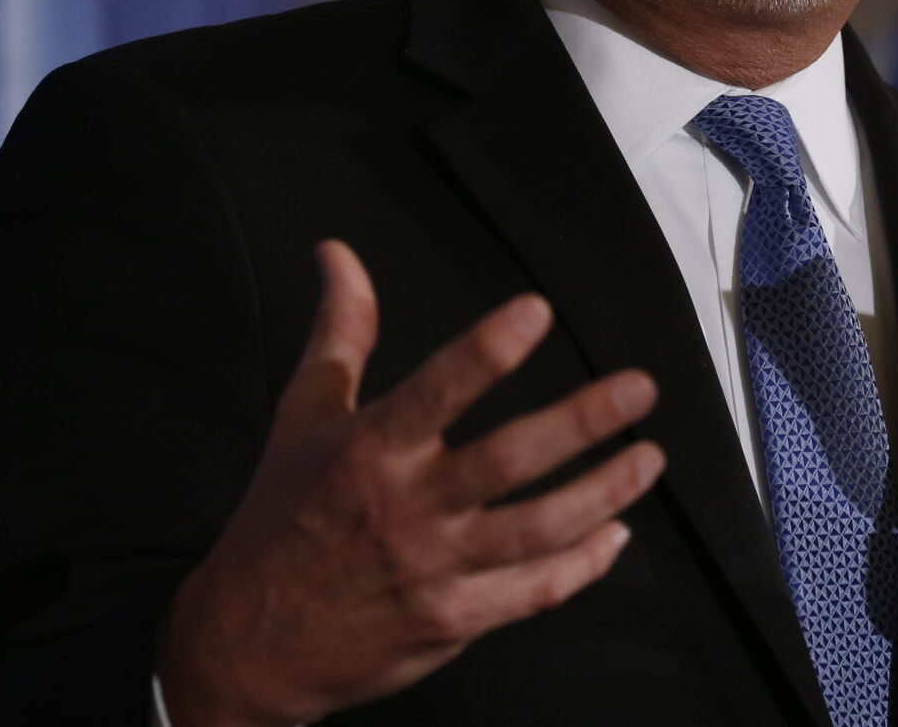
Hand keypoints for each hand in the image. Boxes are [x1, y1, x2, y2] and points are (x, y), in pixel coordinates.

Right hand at [156, 241, 665, 726]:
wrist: (248, 643)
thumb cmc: (281, 515)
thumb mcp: (304, 415)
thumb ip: (340, 332)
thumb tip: (339, 253)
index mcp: (369, 450)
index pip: (435, 391)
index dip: (487, 350)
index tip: (538, 310)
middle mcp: (406, 508)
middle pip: (507, 460)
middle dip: (582, 421)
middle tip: (640, 389)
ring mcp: (434, 570)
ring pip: (536, 529)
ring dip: (602, 492)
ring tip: (649, 457)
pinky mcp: (452, 621)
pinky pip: (531, 592)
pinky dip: (581, 565)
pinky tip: (615, 536)